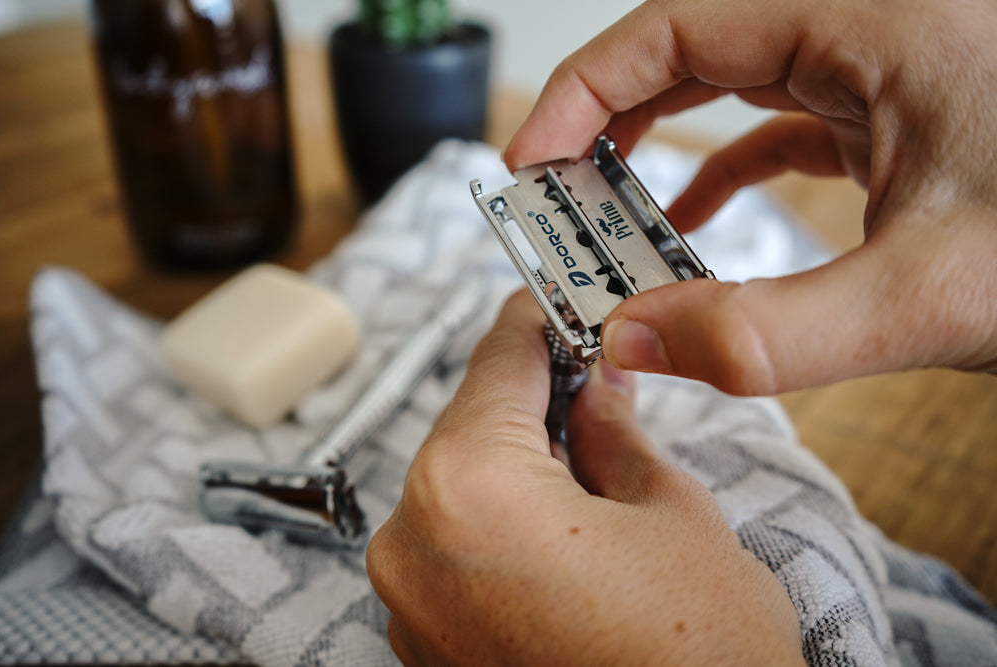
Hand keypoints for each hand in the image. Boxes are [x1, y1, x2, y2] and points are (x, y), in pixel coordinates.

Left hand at [366, 291, 802, 664]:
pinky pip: (453, 547)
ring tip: (590, 457)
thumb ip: (614, 432)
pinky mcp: (422, 643)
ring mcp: (407, 603)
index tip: (559, 301)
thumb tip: (596, 386)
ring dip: (516, 461)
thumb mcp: (670, 514)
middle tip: (595, 380)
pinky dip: (499, 521)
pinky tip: (561, 524)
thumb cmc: (697, 659)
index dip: (537, 321)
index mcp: (467, 490)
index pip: (497, 362)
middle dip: (532, 399)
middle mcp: (411, 543)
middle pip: (469, 426)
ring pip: (459, 487)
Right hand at [505, 0, 996, 393]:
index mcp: (867, 20)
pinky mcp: (893, 110)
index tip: (532, 164)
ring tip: (605, 215)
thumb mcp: (931, 293)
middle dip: (607, 123)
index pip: (674, 27)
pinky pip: (779, 120)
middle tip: (554, 200)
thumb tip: (636, 342)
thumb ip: (772, 333)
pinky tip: (690, 224)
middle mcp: (866, 24)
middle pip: (689, 48)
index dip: (583, 91)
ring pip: (731, 83)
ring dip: (658, 147)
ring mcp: (880, 65)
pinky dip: (720, 168)